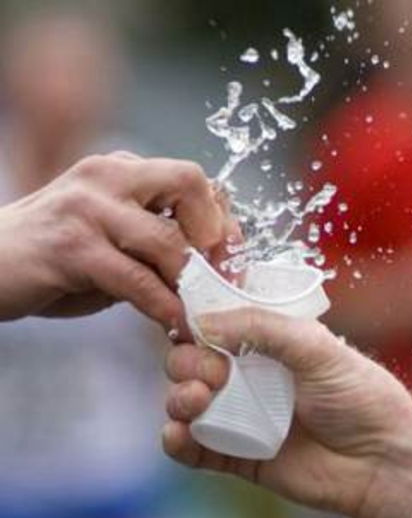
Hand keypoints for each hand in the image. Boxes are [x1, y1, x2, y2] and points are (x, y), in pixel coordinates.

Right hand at [0, 152, 230, 325]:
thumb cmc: (54, 261)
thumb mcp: (114, 241)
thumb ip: (158, 244)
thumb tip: (218, 267)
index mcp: (121, 170)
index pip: (194, 179)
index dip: (222, 223)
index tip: (231, 265)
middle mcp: (106, 176)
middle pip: (189, 184)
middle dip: (216, 240)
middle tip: (222, 284)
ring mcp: (87, 207)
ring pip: (168, 240)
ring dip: (194, 285)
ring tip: (204, 315)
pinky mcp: (71, 247)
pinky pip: (138, 280)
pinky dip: (165, 308)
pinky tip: (175, 326)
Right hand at [162, 309, 411, 517]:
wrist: (384, 463)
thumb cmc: (363, 400)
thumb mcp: (318, 349)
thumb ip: (262, 328)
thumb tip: (204, 321)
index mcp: (272, 346)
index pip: (217, 325)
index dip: (198, 322)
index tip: (190, 322)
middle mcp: (252, 379)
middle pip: (191, 361)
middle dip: (188, 361)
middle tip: (212, 372)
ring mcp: (243, 419)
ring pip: (184, 402)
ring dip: (178, 397)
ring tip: (197, 400)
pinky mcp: (239, 459)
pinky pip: (192, 449)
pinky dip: (176, 440)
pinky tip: (179, 433)